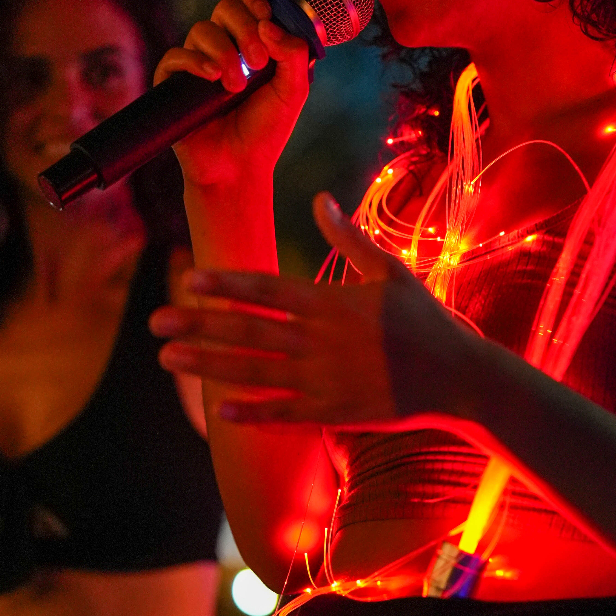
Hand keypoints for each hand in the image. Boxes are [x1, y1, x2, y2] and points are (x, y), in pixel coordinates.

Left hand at [150, 194, 475, 425]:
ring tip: (168, 358)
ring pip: (253, 371)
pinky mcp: (335, 413)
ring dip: (207, 364)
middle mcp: (320, 340)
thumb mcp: (390, 272)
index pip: (266, 289)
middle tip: (155, 320)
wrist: (461, 379)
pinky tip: (219, 409)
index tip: (188, 278)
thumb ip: (348, 238)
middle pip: (247, 330)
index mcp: (330, 302)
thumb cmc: (426, 322)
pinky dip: (251, 412)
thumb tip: (319, 200)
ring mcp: (325, 379)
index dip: (224, 284)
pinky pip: (284, 414)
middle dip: (197, 324)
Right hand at [154, 0, 313, 189]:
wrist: (238, 168)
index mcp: (253, 41)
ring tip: (236, 85)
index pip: (246, 0)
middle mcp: (224, 45)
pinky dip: (195, 61)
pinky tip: (212, 76)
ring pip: (202, 29)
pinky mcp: (175, 82)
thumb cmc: (266, 130)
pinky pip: (176, 55)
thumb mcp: (293, 91)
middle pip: (225, 7)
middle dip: (244, 28)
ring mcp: (198, 62)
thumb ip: (294, 54)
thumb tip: (269, 25)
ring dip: (225, 52)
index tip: (266, 17)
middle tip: (258, 61)